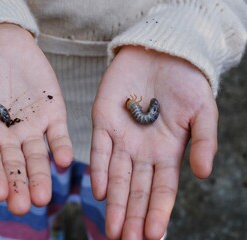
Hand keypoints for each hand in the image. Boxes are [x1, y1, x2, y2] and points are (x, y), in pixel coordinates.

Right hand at [0, 24, 72, 214]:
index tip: (0, 193)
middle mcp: (11, 138)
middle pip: (16, 166)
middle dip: (20, 185)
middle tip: (24, 205)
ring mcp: (33, 127)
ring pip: (38, 156)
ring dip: (41, 175)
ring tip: (42, 196)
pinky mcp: (53, 112)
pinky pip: (58, 133)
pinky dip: (61, 146)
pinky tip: (62, 160)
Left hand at [91, 46, 217, 238]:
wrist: (160, 52)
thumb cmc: (186, 82)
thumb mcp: (203, 111)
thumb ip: (205, 141)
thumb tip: (204, 174)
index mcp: (167, 152)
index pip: (162, 190)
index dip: (157, 212)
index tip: (153, 236)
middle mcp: (142, 151)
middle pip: (137, 190)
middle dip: (132, 216)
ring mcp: (121, 138)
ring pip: (117, 177)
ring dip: (115, 203)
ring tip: (112, 228)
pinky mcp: (103, 122)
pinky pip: (100, 150)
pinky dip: (100, 171)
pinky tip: (100, 191)